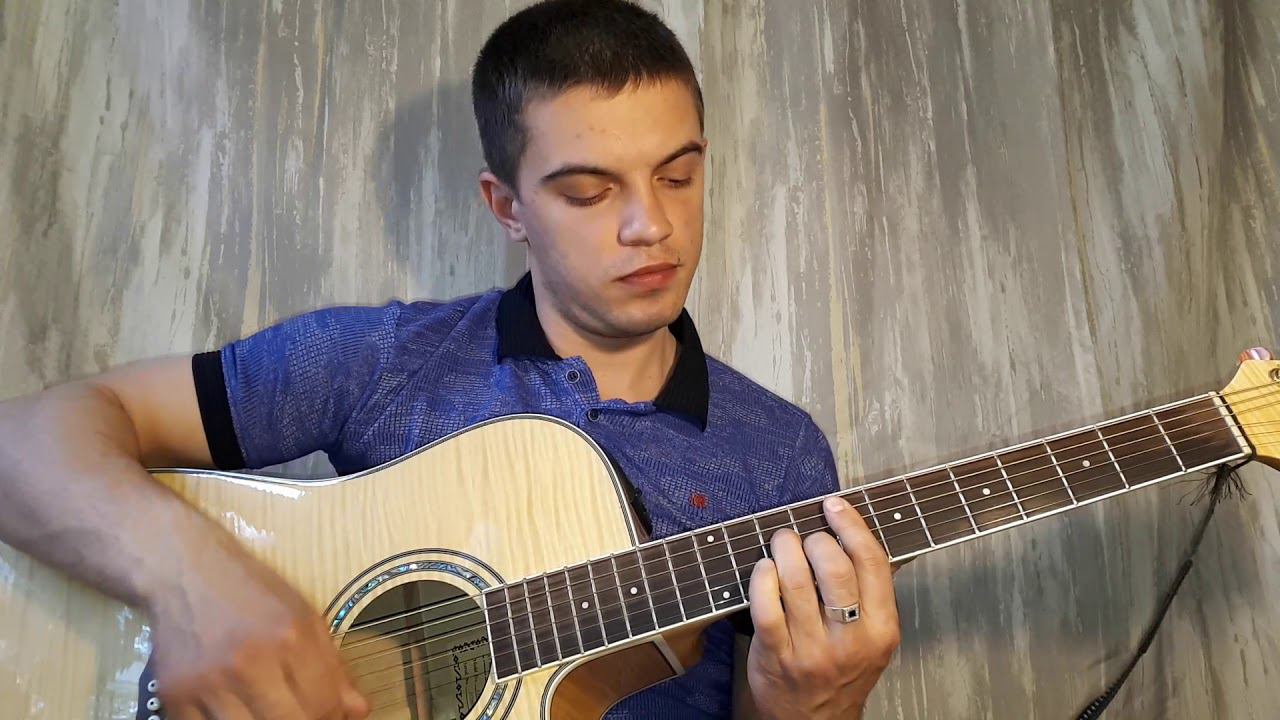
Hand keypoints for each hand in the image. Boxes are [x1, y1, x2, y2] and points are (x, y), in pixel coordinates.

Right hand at [147, 525, 368, 718]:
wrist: (186, 572)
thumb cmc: (252, 591)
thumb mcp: (303, 615)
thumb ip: (333, 665)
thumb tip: (359, 711)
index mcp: (289, 638)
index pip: (324, 703)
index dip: (333, 717)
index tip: (331, 716)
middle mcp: (249, 662)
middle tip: (302, 714)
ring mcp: (208, 682)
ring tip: (271, 711)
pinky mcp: (174, 695)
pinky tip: (240, 712)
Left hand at [746, 495, 899, 719]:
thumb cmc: (843, 670)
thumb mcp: (874, 636)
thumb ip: (871, 591)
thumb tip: (859, 532)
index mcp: (882, 629)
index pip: (871, 562)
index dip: (851, 525)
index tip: (834, 506)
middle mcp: (850, 641)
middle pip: (834, 568)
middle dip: (814, 538)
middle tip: (805, 537)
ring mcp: (812, 651)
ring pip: (796, 582)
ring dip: (785, 549)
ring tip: (782, 542)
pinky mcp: (776, 656)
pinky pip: (766, 606)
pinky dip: (763, 578)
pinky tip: (764, 568)